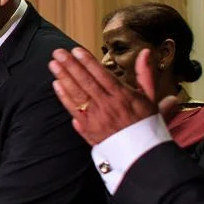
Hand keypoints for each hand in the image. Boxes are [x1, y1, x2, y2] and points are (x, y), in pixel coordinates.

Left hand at [49, 47, 172, 145]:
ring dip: (64, 78)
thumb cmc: (146, 123)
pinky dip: (64, 97)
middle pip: (86, 82)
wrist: (141, 152)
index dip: (87, 62)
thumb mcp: (150, 97)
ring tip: (53, 64)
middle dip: (70, 66)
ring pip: (77, 94)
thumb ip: (145, 73)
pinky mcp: (88, 128)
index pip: (102, 75)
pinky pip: (74, 110)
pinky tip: (56, 84)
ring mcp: (96, 117)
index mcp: (123, 96)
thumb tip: (145, 52)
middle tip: (58, 52)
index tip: (76, 51)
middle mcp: (108, 105)